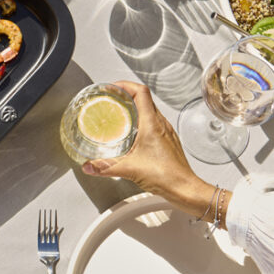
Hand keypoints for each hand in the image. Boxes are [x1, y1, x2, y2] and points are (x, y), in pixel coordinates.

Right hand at [82, 82, 211, 214]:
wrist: (184, 188)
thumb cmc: (166, 176)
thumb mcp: (129, 169)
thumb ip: (105, 167)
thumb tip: (89, 166)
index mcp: (152, 124)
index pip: (140, 92)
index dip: (125, 85)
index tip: (112, 87)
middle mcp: (161, 124)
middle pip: (145, 98)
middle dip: (127, 94)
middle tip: (112, 98)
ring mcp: (166, 131)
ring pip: (150, 109)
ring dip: (135, 106)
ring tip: (120, 112)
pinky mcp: (168, 140)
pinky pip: (154, 122)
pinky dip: (142, 119)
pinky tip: (133, 132)